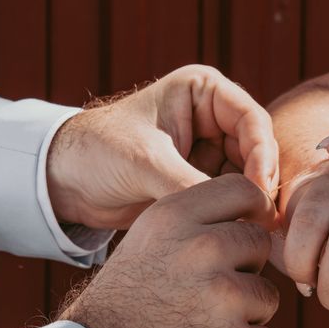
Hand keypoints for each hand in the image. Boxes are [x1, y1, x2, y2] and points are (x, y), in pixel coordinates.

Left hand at [48, 65, 278, 228]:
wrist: (64, 180)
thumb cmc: (98, 152)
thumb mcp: (146, 163)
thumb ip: (192, 185)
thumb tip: (239, 219)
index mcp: (202, 93)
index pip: (252, 120)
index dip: (263, 155)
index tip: (259, 191)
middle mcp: (211, 119)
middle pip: (256, 151)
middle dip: (260, 184)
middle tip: (264, 220)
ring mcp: (208, 151)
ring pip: (247, 178)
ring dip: (250, 203)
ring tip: (255, 232)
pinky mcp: (199, 181)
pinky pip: (229, 197)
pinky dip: (235, 214)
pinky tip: (238, 234)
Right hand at [59, 174, 278, 327]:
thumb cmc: (119, 316)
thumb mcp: (145, 248)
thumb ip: (195, 229)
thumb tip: (253, 222)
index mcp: (173, 219)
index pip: (244, 190)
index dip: (251, 213)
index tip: (246, 232)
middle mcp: (202, 250)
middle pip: (259, 245)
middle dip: (244, 270)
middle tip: (207, 300)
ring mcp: (225, 298)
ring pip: (266, 297)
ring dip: (244, 318)